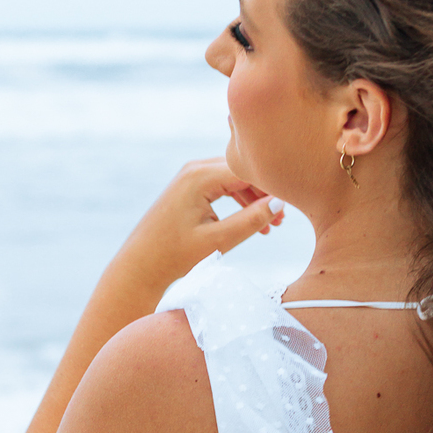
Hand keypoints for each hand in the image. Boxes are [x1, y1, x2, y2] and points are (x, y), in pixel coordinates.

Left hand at [115, 157, 283, 293]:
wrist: (140, 265)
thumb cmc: (175, 255)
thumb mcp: (218, 241)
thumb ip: (250, 221)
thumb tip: (280, 204)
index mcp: (200, 177)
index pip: (249, 172)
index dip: (273, 187)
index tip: (291, 208)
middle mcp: (195, 168)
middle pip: (243, 171)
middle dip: (266, 193)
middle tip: (284, 220)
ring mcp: (191, 175)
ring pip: (235, 178)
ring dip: (255, 198)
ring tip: (273, 225)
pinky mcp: (190, 185)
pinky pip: (223, 185)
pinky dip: (240, 200)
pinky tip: (254, 222)